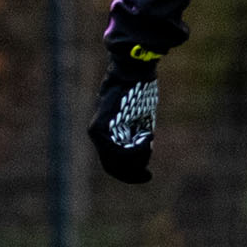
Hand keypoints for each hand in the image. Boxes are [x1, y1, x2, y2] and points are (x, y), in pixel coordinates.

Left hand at [89, 62, 157, 185]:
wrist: (132, 70)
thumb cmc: (137, 89)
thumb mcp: (138, 115)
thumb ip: (137, 134)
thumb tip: (143, 151)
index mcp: (106, 132)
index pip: (113, 162)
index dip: (129, 173)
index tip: (146, 176)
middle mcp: (97, 135)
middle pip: (112, 167)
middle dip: (131, 174)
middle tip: (147, 176)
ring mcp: (97, 132)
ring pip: (116, 161)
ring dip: (137, 159)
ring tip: (149, 143)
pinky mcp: (99, 128)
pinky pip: (117, 151)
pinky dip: (135, 150)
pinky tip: (147, 139)